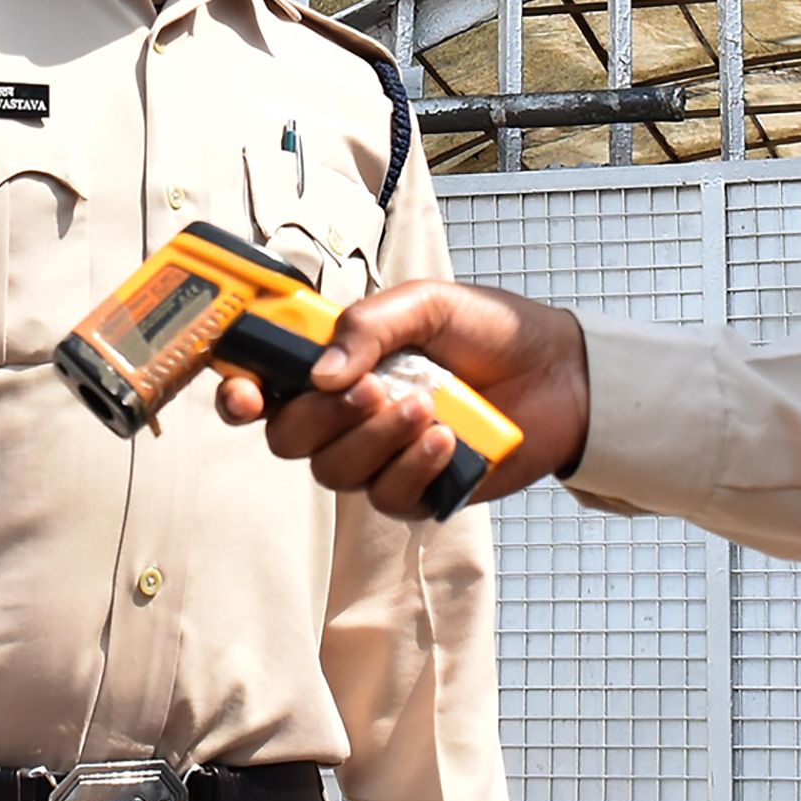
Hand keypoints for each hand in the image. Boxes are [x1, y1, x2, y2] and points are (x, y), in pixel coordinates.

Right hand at [212, 280, 592, 519]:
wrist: (561, 374)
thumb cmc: (490, 330)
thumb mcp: (427, 303)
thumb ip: (368, 326)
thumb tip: (321, 372)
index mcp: (336, 363)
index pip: (265, 385)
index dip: (239, 394)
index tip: (247, 394)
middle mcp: (346, 414)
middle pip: (288, 437)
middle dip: (322, 418)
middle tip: (373, 389)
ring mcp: (379, 457)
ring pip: (336, 472)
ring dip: (376, 439)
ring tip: (426, 407)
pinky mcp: (418, 493)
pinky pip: (388, 497)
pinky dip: (413, 467)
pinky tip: (446, 439)